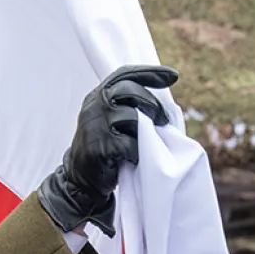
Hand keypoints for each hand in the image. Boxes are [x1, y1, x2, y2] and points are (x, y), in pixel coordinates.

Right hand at [37, 64, 178, 236]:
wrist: (81, 179)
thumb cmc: (105, 149)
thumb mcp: (111, 121)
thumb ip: (127, 107)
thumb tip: (163, 103)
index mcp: (98, 96)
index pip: (125, 74)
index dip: (150, 73)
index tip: (173, 76)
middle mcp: (94, 105)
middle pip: (130, 91)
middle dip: (153, 103)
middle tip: (165, 119)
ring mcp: (95, 125)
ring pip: (132, 117)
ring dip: (147, 130)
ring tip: (151, 142)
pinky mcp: (100, 146)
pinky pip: (130, 143)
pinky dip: (138, 150)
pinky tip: (138, 157)